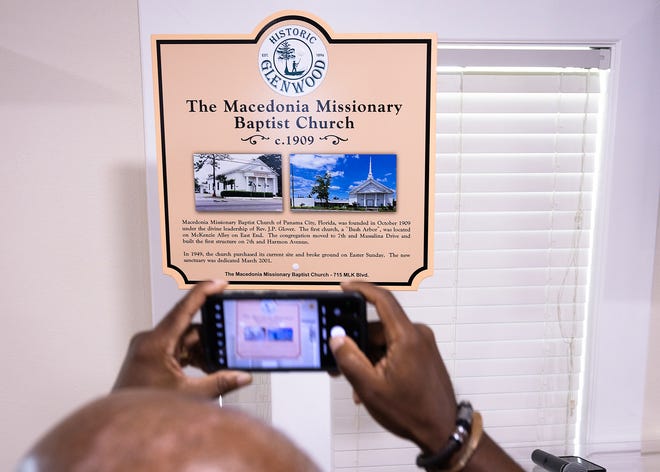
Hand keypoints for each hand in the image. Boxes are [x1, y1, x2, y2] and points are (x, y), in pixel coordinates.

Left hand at [112, 280, 251, 397]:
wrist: (125, 428)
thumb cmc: (145, 410)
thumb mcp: (190, 394)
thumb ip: (220, 383)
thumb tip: (242, 376)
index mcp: (156, 343)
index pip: (184, 308)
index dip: (205, 292)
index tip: (220, 283)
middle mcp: (150, 341)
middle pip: (189, 328)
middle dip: (211, 339)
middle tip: (229, 346)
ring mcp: (149, 348)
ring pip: (185, 339)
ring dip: (202, 350)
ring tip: (216, 367)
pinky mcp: (151, 356)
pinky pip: (177, 347)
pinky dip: (192, 356)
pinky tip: (204, 370)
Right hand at [329, 281, 455, 453]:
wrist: (442, 432)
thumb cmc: (414, 413)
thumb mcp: (370, 387)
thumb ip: (349, 359)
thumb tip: (337, 339)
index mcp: (407, 337)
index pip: (383, 299)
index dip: (361, 289)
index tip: (345, 286)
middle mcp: (417, 335)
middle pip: (377, 328)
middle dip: (357, 344)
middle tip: (339, 361)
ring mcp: (421, 345)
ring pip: (383, 342)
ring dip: (367, 359)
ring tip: (358, 384)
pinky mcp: (422, 355)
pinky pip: (394, 350)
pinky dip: (380, 363)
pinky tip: (371, 384)